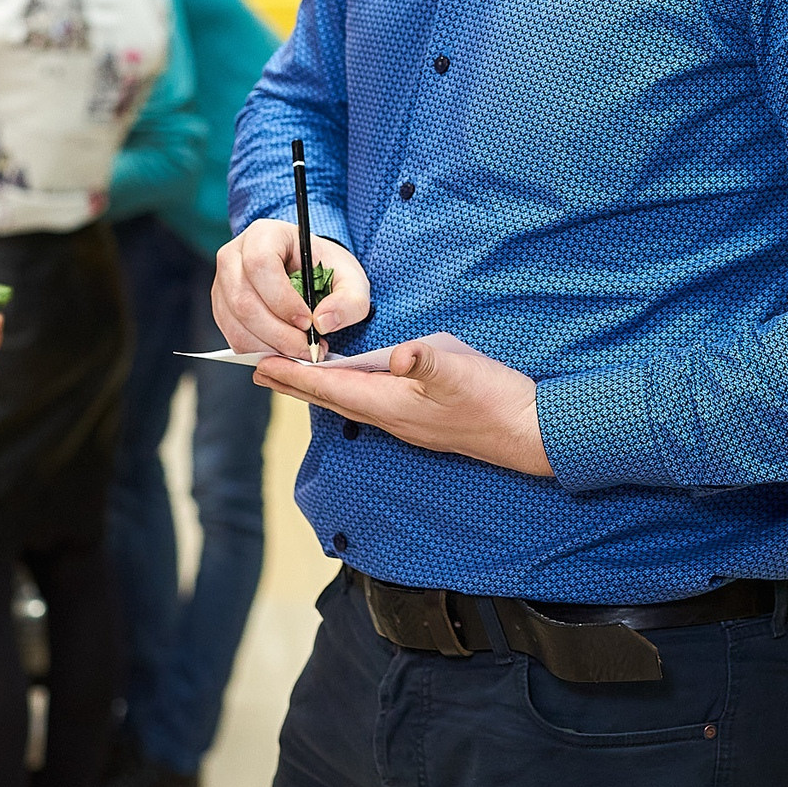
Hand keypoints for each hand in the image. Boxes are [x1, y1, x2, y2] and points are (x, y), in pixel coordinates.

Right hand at [212, 219, 370, 358]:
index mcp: (265, 234)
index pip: (260, 264)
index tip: (308, 322)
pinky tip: (285, 351)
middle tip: (307, 348)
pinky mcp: (222, 309)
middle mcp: (234, 256)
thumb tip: (323, 322)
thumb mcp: (351, 280)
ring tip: (300, 351)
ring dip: (269, 347)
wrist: (311, 274)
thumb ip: (349, 301)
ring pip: (236, 324)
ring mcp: (223, 283)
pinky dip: (260, 351)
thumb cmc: (327, 270)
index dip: (282, 299)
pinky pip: (234, 337)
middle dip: (278, 333)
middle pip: (243, 300)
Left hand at [256, 336, 551, 476]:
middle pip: (331, 399)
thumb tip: (400, 355)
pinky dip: (347, 390)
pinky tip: (351, 383)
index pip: (331, 388)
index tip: (261, 365)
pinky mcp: (420, 419)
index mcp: (391, 404)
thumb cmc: (493, 400)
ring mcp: (406, 422)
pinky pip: (369, 403)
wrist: (527, 431)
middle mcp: (391, 418)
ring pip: (349, 403)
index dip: (295, 375)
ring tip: (294, 375)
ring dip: (318, 388)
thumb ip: (425, 361)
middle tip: (259, 371)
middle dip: (294, 384)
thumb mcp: (459, 371)